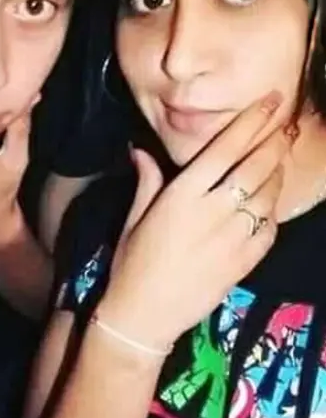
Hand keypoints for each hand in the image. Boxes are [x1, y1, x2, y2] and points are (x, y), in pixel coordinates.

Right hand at [99, 91, 292, 351]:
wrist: (143, 316)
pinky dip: (273, 211)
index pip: (225, 148)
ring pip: (268, 195)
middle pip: (255, 166)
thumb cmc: (131, 264)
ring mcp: (232, 239)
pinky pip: (269, 229)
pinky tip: (270, 203)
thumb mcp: (134, 219)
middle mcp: (212, 212)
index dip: (251, 121)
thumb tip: (140, 150)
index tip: (270, 101)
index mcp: (182, 196)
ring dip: (278, 173)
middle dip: (275, 141)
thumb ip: (147, 181)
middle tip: (286, 126)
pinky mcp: (243, 263)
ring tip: (280, 160)